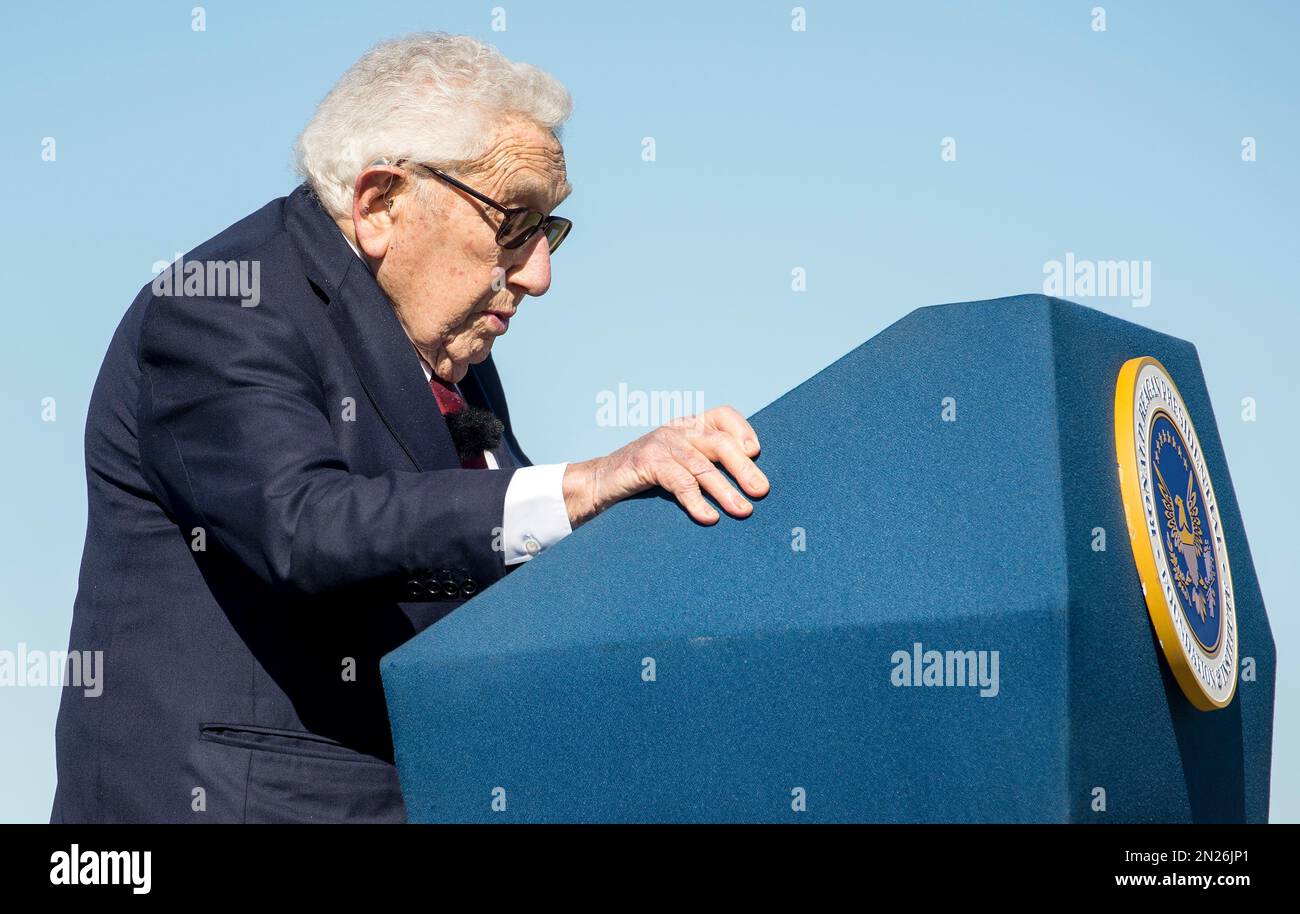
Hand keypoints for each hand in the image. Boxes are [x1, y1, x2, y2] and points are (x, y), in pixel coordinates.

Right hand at [562, 406, 769, 526]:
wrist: (598, 483)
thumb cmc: (645, 479)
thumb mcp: (678, 465)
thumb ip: (705, 465)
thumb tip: (749, 486)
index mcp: (688, 426)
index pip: (722, 416)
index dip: (743, 430)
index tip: (756, 452)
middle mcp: (677, 430)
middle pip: (720, 443)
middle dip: (744, 468)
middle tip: (761, 491)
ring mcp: (661, 444)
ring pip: (702, 465)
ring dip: (726, 490)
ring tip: (743, 510)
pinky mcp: (646, 463)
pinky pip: (679, 482)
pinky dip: (697, 501)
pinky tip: (709, 518)